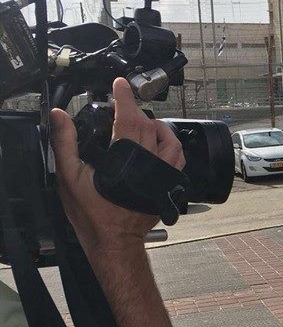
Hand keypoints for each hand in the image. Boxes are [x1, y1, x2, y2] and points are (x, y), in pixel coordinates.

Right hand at [50, 77, 184, 253]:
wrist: (114, 241)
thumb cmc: (92, 214)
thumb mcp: (69, 177)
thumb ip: (65, 143)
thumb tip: (60, 116)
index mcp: (124, 162)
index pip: (129, 119)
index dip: (125, 98)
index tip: (120, 85)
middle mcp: (149, 168)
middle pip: (150, 127)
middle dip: (137, 111)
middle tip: (123, 106)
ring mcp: (163, 178)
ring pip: (172, 143)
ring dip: (159, 128)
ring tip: (144, 123)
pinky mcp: (169, 187)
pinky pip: (178, 160)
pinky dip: (170, 146)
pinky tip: (158, 144)